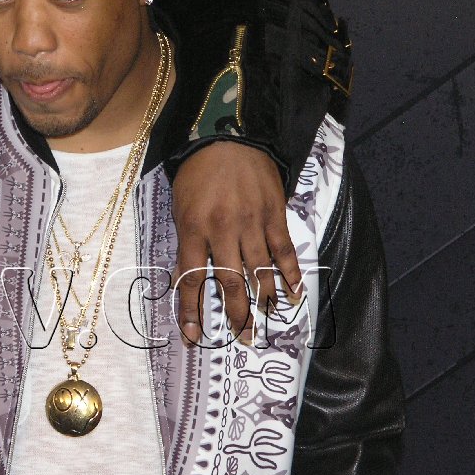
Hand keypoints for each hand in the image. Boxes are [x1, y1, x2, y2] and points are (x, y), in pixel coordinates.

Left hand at [171, 142, 301, 344]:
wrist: (228, 137)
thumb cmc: (197, 174)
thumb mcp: (180, 207)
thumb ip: (186, 243)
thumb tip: (186, 280)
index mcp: (192, 229)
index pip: (190, 279)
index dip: (191, 311)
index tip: (193, 337)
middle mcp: (222, 230)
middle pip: (229, 282)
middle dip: (235, 314)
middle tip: (242, 337)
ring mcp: (251, 223)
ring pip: (259, 271)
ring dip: (263, 301)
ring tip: (265, 323)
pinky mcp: (274, 215)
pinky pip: (283, 251)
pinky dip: (290, 274)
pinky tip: (294, 294)